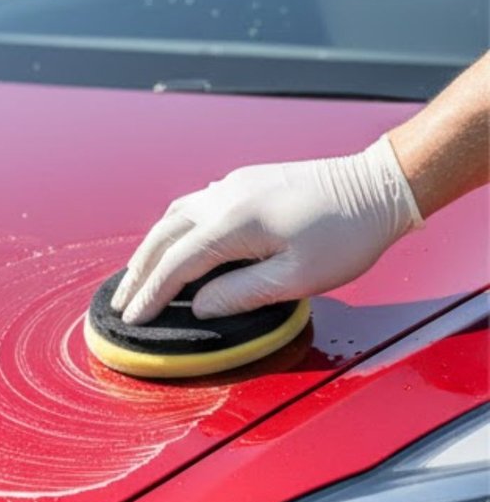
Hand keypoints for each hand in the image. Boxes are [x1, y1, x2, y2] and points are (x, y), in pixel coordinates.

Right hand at [112, 137, 422, 324]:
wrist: (379, 185)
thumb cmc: (346, 236)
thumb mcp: (297, 279)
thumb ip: (241, 293)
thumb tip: (200, 304)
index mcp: (232, 224)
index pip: (175, 265)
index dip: (151, 296)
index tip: (132, 319)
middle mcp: (222, 198)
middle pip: (162, 237)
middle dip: (138, 273)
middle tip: (122, 303)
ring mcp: (231, 185)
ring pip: (173, 218)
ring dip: (151, 249)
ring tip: (140, 277)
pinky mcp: (243, 182)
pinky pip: (192, 206)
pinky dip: (173, 231)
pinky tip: (176, 245)